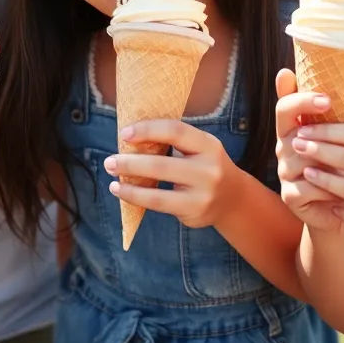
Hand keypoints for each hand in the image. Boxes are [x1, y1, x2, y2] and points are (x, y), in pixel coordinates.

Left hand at [104, 119, 238, 228]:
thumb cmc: (204, 166)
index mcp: (208, 145)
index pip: (175, 131)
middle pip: (161, 164)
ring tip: (112, 179)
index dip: (147, 130)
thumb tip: (130, 137)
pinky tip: (122, 191)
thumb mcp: (198, 149)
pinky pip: (159, 205)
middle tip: (109, 161)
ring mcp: (203, 194)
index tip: (124, 133)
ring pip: (157, 190)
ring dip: (129, 185)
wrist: (233, 199)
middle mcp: (209, 169)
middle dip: (130, 162)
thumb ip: (173, 142)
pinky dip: (137, 198)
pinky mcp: (194, 212)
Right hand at [274, 68, 343, 231]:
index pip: (285, 107)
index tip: (326, 98)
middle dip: (316, 128)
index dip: (300, 99)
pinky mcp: (290, 196)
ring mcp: (284, 172)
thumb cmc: (341, 171)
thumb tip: (338, 80)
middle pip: (291, 131)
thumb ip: (333, 116)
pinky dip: (331, 189)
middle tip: (340, 123)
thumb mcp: (339, 141)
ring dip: (330, 163)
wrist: (339, 211)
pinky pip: (310, 187)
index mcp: (293, 130)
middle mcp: (283, 148)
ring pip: (303, 159)